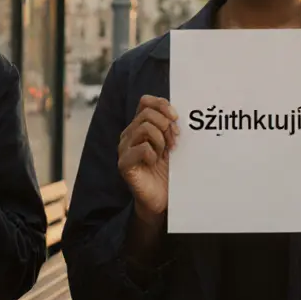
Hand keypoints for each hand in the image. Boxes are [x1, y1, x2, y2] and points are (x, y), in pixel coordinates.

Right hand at [118, 96, 177, 224]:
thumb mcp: (172, 144)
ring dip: (161, 141)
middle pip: (148, 114)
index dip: (162, 105)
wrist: (161, 198)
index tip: (176, 118)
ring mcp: (124, 149)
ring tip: (163, 154)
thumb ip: (170, 127)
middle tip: (173, 144)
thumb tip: (175, 114)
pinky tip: (153, 163)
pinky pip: (142, 148)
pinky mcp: (124, 164)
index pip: (145, 101)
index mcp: (139, 126)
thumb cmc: (167, 170)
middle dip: (166, 126)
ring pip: (145, 128)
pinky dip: (153, 154)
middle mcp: (129, 134)